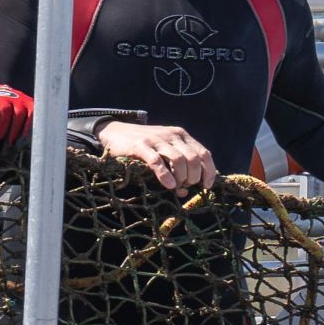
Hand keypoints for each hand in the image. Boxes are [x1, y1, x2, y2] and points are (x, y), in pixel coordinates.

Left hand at [0, 83, 34, 145]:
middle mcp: (3, 92)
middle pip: (5, 110)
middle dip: (1, 130)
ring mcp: (18, 96)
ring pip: (18, 114)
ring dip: (14, 132)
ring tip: (8, 146)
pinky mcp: (29, 103)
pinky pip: (30, 116)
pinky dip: (25, 130)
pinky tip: (19, 142)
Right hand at [96, 120, 216, 195]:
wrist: (115, 132)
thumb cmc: (142, 146)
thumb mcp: (163, 152)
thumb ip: (176, 168)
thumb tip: (184, 192)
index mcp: (181, 135)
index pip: (204, 153)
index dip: (209, 171)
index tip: (207, 186)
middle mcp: (172, 135)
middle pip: (193, 158)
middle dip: (193, 177)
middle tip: (185, 186)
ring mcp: (156, 139)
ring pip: (179, 160)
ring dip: (182, 177)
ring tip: (176, 186)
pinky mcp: (140, 145)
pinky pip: (157, 162)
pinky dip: (165, 175)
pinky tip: (168, 185)